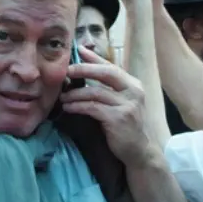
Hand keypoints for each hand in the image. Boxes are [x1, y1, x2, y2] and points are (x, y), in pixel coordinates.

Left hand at [60, 47, 150, 163]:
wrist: (139, 151)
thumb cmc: (126, 125)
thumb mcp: (121, 102)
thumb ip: (108, 87)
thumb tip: (88, 69)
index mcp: (133, 84)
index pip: (111, 66)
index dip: (94, 58)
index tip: (78, 50)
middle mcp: (133, 91)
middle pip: (106, 72)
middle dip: (84, 69)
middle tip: (66, 71)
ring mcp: (128, 105)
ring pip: (96, 92)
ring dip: (76, 93)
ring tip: (63, 96)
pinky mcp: (119, 118)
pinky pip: (93, 108)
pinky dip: (78, 106)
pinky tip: (68, 108)